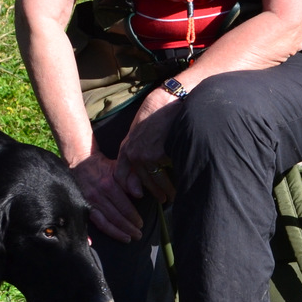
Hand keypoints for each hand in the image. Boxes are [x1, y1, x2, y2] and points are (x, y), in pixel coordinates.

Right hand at [70, 152, 142, 241]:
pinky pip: (93, 222)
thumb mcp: (119, 167)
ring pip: (105, 222)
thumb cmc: (103, 166)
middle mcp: (98, 195)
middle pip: (116, 216)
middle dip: (128, 228)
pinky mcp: (82, 207)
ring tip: (128, 239)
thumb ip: (131, 179)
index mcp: (108, 184)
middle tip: (138, 235)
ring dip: (117, 233)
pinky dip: (99, 232)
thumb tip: (139, 195)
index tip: (141, 224)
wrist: (80, 162)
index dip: (133, 217)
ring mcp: (89, 202)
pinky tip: (106, 239)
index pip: (124, 206)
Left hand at [114, 88, 179, 204]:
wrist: (166, 101)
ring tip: (172, 196)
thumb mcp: (139, 130)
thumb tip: (142, 163)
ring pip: (155, 180)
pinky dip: (174, 181)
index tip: (137, 195)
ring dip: (165, 191)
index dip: (129, 186)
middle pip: (141, 181)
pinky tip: (180, 184)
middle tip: (162, 200)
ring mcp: (145, 156)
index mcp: (126, 147)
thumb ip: (137, 147)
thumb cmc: (155, 113)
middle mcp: (133, 154)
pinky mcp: (159, 155)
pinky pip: (167, 173)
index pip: (121, 174)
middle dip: (153, 192)